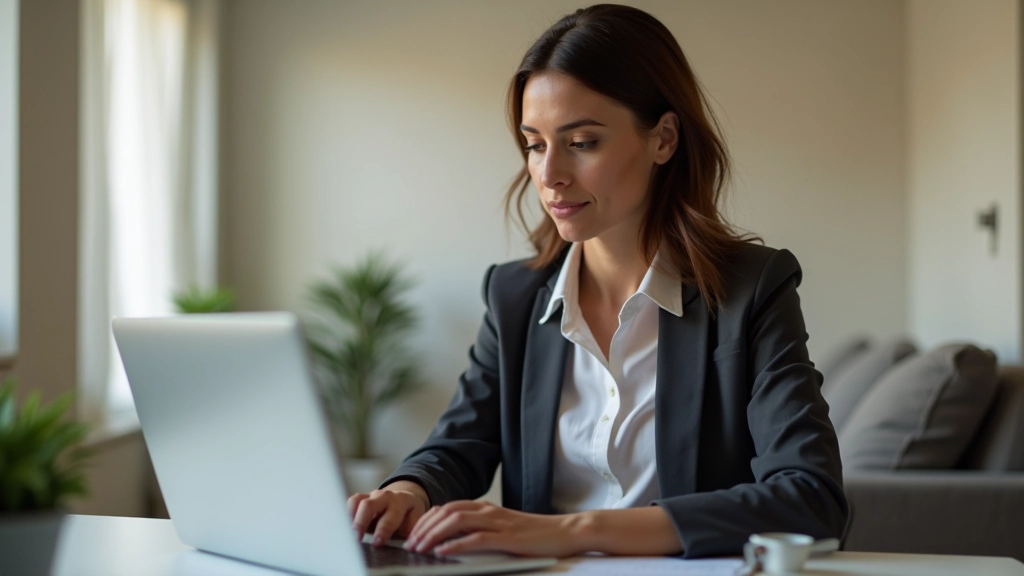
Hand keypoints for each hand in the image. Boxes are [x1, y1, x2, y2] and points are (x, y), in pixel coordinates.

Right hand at [348, 481, 429, 545]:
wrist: (404, 499)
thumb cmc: (408, 515)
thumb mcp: (415, 521)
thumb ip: (409, 531)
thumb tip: (406, 545)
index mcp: (401, 502)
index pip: (390, 517)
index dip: (383, 531)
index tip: (376, 543)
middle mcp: (384, 496)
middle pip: (368, 505)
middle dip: (361, 522)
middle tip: (356, 538)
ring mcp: (371, 495)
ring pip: (356, 502)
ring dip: (350, 518)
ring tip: (347, 534)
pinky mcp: (361, 498)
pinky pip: (350, 503)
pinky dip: (346, 515)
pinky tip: (344, 528)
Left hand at [403, 500, 585, 557]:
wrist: (565, 532)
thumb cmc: (534, 534)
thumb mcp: (502, 528)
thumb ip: (480, 529)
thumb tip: (451, 541)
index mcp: (485, 508)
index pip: (446, 508)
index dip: (426, 520)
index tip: (413, 535)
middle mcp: (488, 511)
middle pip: (446, 512)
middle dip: (424, 528)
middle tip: (410, 545)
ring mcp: (497, 523)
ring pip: (456, 522)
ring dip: (434, 535)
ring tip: (420, 549)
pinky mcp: (507, 538)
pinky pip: (476, 539)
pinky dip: (456, 545)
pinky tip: (444, 553)